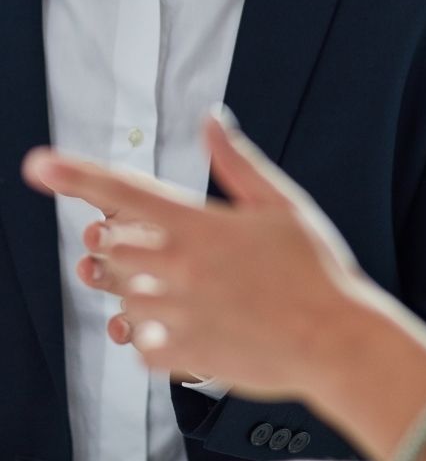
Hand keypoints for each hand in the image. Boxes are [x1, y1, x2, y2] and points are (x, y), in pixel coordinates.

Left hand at [22, 113, 365, 401]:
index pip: (126, 194)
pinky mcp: (184, 355)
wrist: (335, 339)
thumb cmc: (314, 268)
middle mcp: (181, 271)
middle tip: (126, 236)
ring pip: (121, 295)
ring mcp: (179, 316)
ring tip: (151, 279)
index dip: (77, 176)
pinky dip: (143, 330)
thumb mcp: (281, 202)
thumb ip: (237, 161)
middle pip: (111, 247)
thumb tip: (212, 120)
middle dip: (110, 237)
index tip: (41, 166)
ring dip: (126, 283)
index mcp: (202, 228)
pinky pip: (138, 343)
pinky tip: (166, 321)